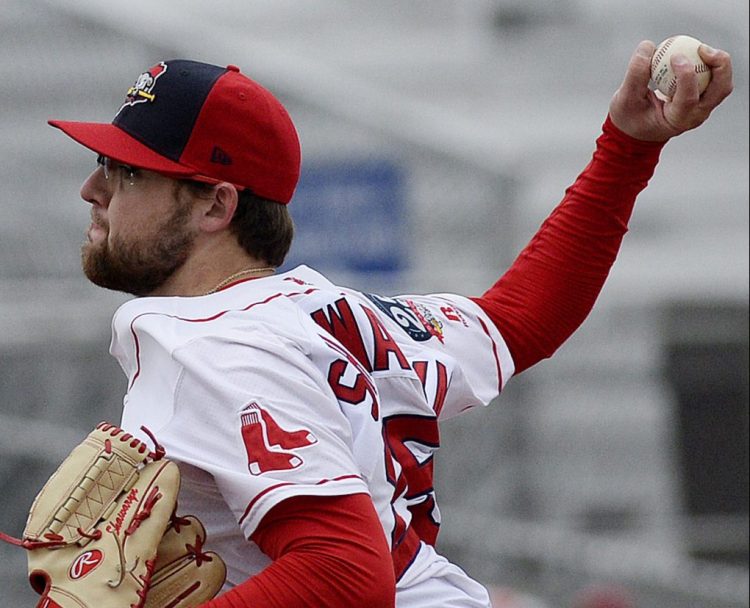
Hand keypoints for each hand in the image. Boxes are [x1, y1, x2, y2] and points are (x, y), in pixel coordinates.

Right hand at [609, 40, 732, 141]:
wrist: (636, 129)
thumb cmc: (629, 117)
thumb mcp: (624, 98)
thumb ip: (635, 73)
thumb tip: (648, 45)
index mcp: (676, 121)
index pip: (689, 98)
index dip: (686, 75)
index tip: (674, 56)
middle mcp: (695, 116)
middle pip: (720, 89)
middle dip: (719, 65)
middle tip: (702, 48)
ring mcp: (702, 108)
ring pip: (722, 83)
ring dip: (717, 62)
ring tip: (700, 48)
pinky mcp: (703, 98)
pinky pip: (714, 77)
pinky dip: (708, 63)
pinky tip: (694, 52)